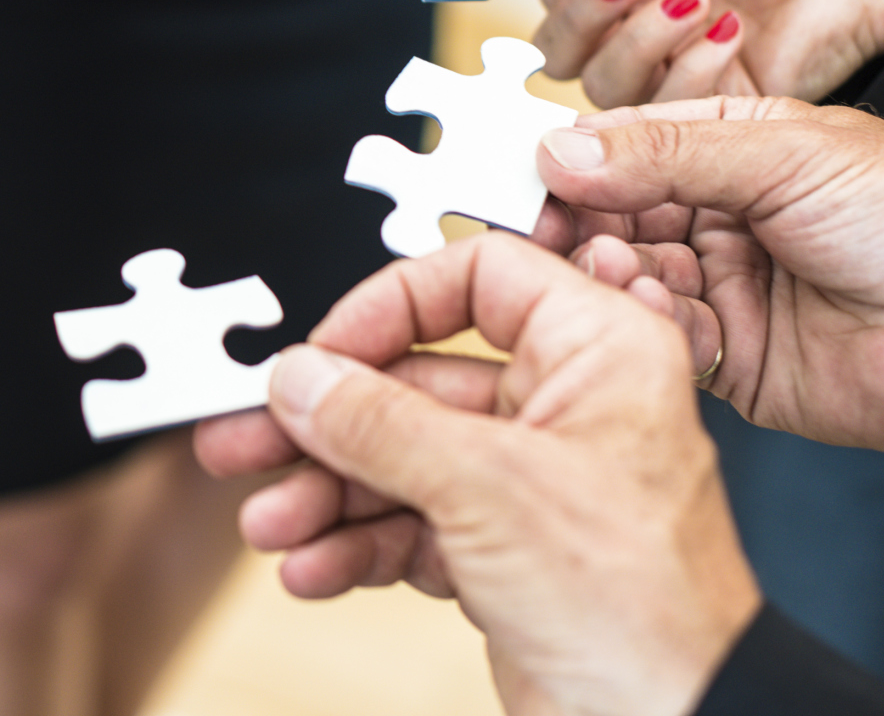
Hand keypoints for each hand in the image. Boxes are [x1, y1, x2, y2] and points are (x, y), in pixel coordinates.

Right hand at [195, 234, 759, 715]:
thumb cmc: (640, 607)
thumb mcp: (488, 490)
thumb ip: (380, 425)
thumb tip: (300, 379)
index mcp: (597, 351)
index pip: (477, 277)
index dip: (389, 307)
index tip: (321, 353)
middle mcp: (567, 405)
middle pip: (416, 380)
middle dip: (326, 422)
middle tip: (244, 439)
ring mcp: (535, 482)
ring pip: (403, 458)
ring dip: (328, 493)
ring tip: (269, 524)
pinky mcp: (509, 552)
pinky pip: (412, 524)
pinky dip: (357, 544)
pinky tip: (310, 566)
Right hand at [536, 96, 883, 455]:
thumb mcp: (788, 153)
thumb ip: (668, 153)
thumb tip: (563, 148)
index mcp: (733, 144)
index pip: (624, 145)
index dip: (571, 159)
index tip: (522, 172)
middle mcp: (719, 213)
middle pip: (611, 214)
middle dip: (578, 222)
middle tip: (543, 229)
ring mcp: (721, 284)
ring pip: (626, 276)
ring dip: (611, 272)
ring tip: (615, 267)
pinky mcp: (728, 357)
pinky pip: (659, 337)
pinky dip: (647, 324)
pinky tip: (656, 309)